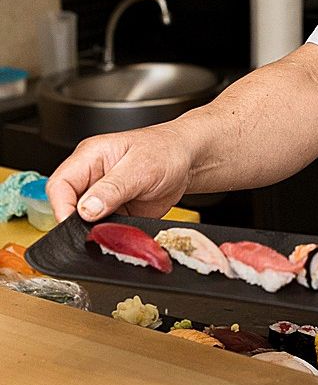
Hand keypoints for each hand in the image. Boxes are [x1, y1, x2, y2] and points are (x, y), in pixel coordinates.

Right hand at [46, 124, 195, 222]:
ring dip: (97, 230)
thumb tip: (86, 209)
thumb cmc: (167, 150)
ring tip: (119, 227)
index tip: (75, 224)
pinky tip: (125, 232)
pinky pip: (104, 229)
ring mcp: (102, 196)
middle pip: (68, 206)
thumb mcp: (141, 167)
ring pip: (85, 221)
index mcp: (89, 157)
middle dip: (79, 222)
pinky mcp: (115, 212)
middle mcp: (92, 177)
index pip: (60, 185)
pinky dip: (112, 235)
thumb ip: (113, 188)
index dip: (62, 207)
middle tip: (98, 230)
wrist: (189, 159)